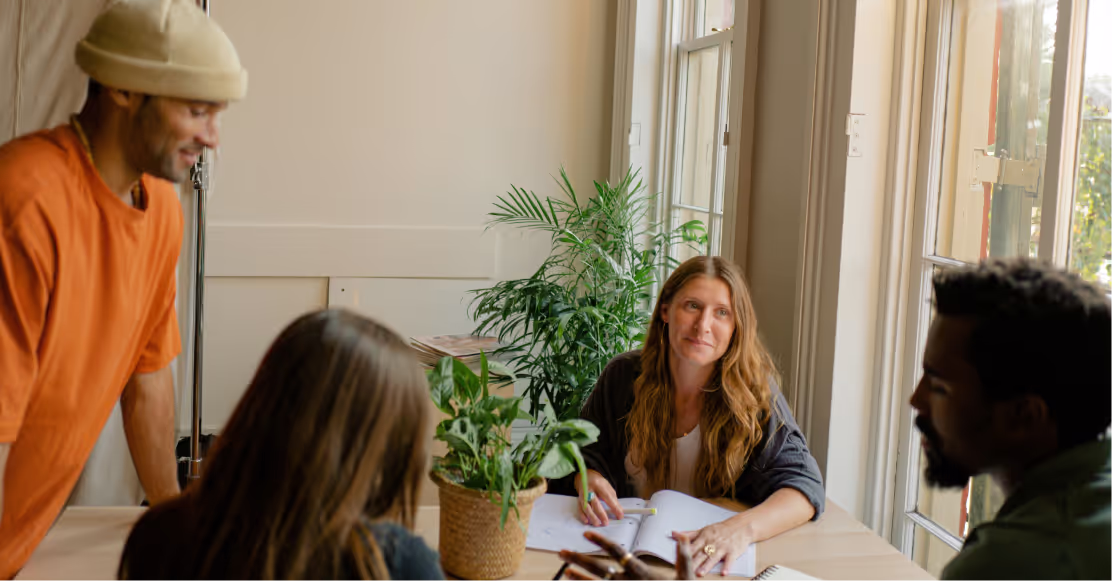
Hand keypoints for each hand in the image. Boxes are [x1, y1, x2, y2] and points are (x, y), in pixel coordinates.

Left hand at [559, 530, 694, 580]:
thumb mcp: (687, 576)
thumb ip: (683, 556)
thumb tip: (681, 536)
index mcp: (642, 573)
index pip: (618, 552)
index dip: (601, 541)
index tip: (586, 534)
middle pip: (599, 569)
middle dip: (579, 560)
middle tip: (563, 553)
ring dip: (579, 579)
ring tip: (566, 572)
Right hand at [574, 469, 623, 525]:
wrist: (585, 476)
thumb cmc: (598, 483)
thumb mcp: (607, 487)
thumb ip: (613, 498)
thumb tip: (619, 510)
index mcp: (598, 484)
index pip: (607, 497)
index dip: (614, 507)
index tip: (620, 515)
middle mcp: (589, 489)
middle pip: (595, 503)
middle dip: (601, 514)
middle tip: (606, 522)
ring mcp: (583, 495)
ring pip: (586, 507)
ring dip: (591, 516)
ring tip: (597, 524)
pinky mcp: (578, 499)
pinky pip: (579, 508)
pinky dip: (583, 516)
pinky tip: (587, 521)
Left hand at [673, 521, 753, 576]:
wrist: (740, 527)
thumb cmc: (721, 530)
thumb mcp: (704, 530)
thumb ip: (689, 534)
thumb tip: (674, 534)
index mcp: (704, 537)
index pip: (692, 546)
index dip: (684, 553)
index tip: (677, 560)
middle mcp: (712, 542)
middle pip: (701, 553)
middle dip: (693, 562)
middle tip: (686, 570)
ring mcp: (722, 547)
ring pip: (713, 557)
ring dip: (707, 565)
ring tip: (700, 573)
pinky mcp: (732, 552)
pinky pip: (729, 560)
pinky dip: (727, 566)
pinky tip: (723, 572)